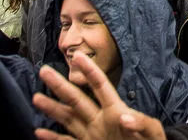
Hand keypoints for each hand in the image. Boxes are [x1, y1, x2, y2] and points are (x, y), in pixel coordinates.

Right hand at [33, 53, 167, 139]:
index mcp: (116, 111)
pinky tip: (38, 132)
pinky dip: (52, 138)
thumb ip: (142, 123)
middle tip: (44, 70)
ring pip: (68, 119)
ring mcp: (92, 135)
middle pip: (77, 99)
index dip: (90, 71)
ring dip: (52, 108)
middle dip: (60, 85)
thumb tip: (125, 117)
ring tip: (36, 97)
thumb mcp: (152, 132)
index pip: (100, 86)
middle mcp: (100, 120)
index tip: (78, 56)